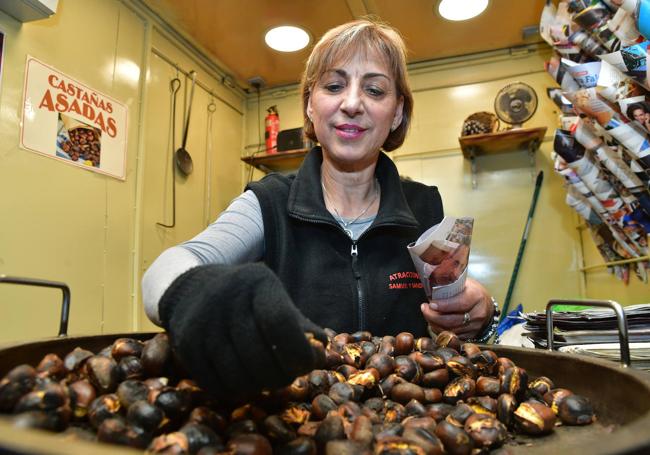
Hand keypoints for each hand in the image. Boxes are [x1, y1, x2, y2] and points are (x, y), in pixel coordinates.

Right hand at [159, 263, 326, 401]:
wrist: (192, 290)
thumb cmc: (247, 299)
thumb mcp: (274, 298)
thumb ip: (300, 325)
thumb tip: (322, 351)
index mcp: (258, 282)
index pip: (280, 322)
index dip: (298, 351)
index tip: (306, 364)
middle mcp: (227, 298)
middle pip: (259, 356)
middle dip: (280, 375)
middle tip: (286, 375)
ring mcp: (202, 322)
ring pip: (237, 375)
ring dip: (258, 386)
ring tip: (265, 379)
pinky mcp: (185, 344)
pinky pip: (215, 384)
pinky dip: (234, 390)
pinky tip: (242, 380)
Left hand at [419, 277, 493, 338]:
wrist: (486, 305)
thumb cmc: (471, 291)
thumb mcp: (464, 283)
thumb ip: (449, 283)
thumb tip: (429, 280)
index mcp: (476, 296)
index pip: (460, 303)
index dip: (444, 305)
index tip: (430, 304)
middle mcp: (478, 313)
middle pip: (453, 320)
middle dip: (434, 316)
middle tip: (424, 309)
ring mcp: (476, 326)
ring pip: (451, 330)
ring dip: (435, 324)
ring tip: (427, 315)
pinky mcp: (472, 335)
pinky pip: (453, 336)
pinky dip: (441, 331)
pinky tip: (435, 323)